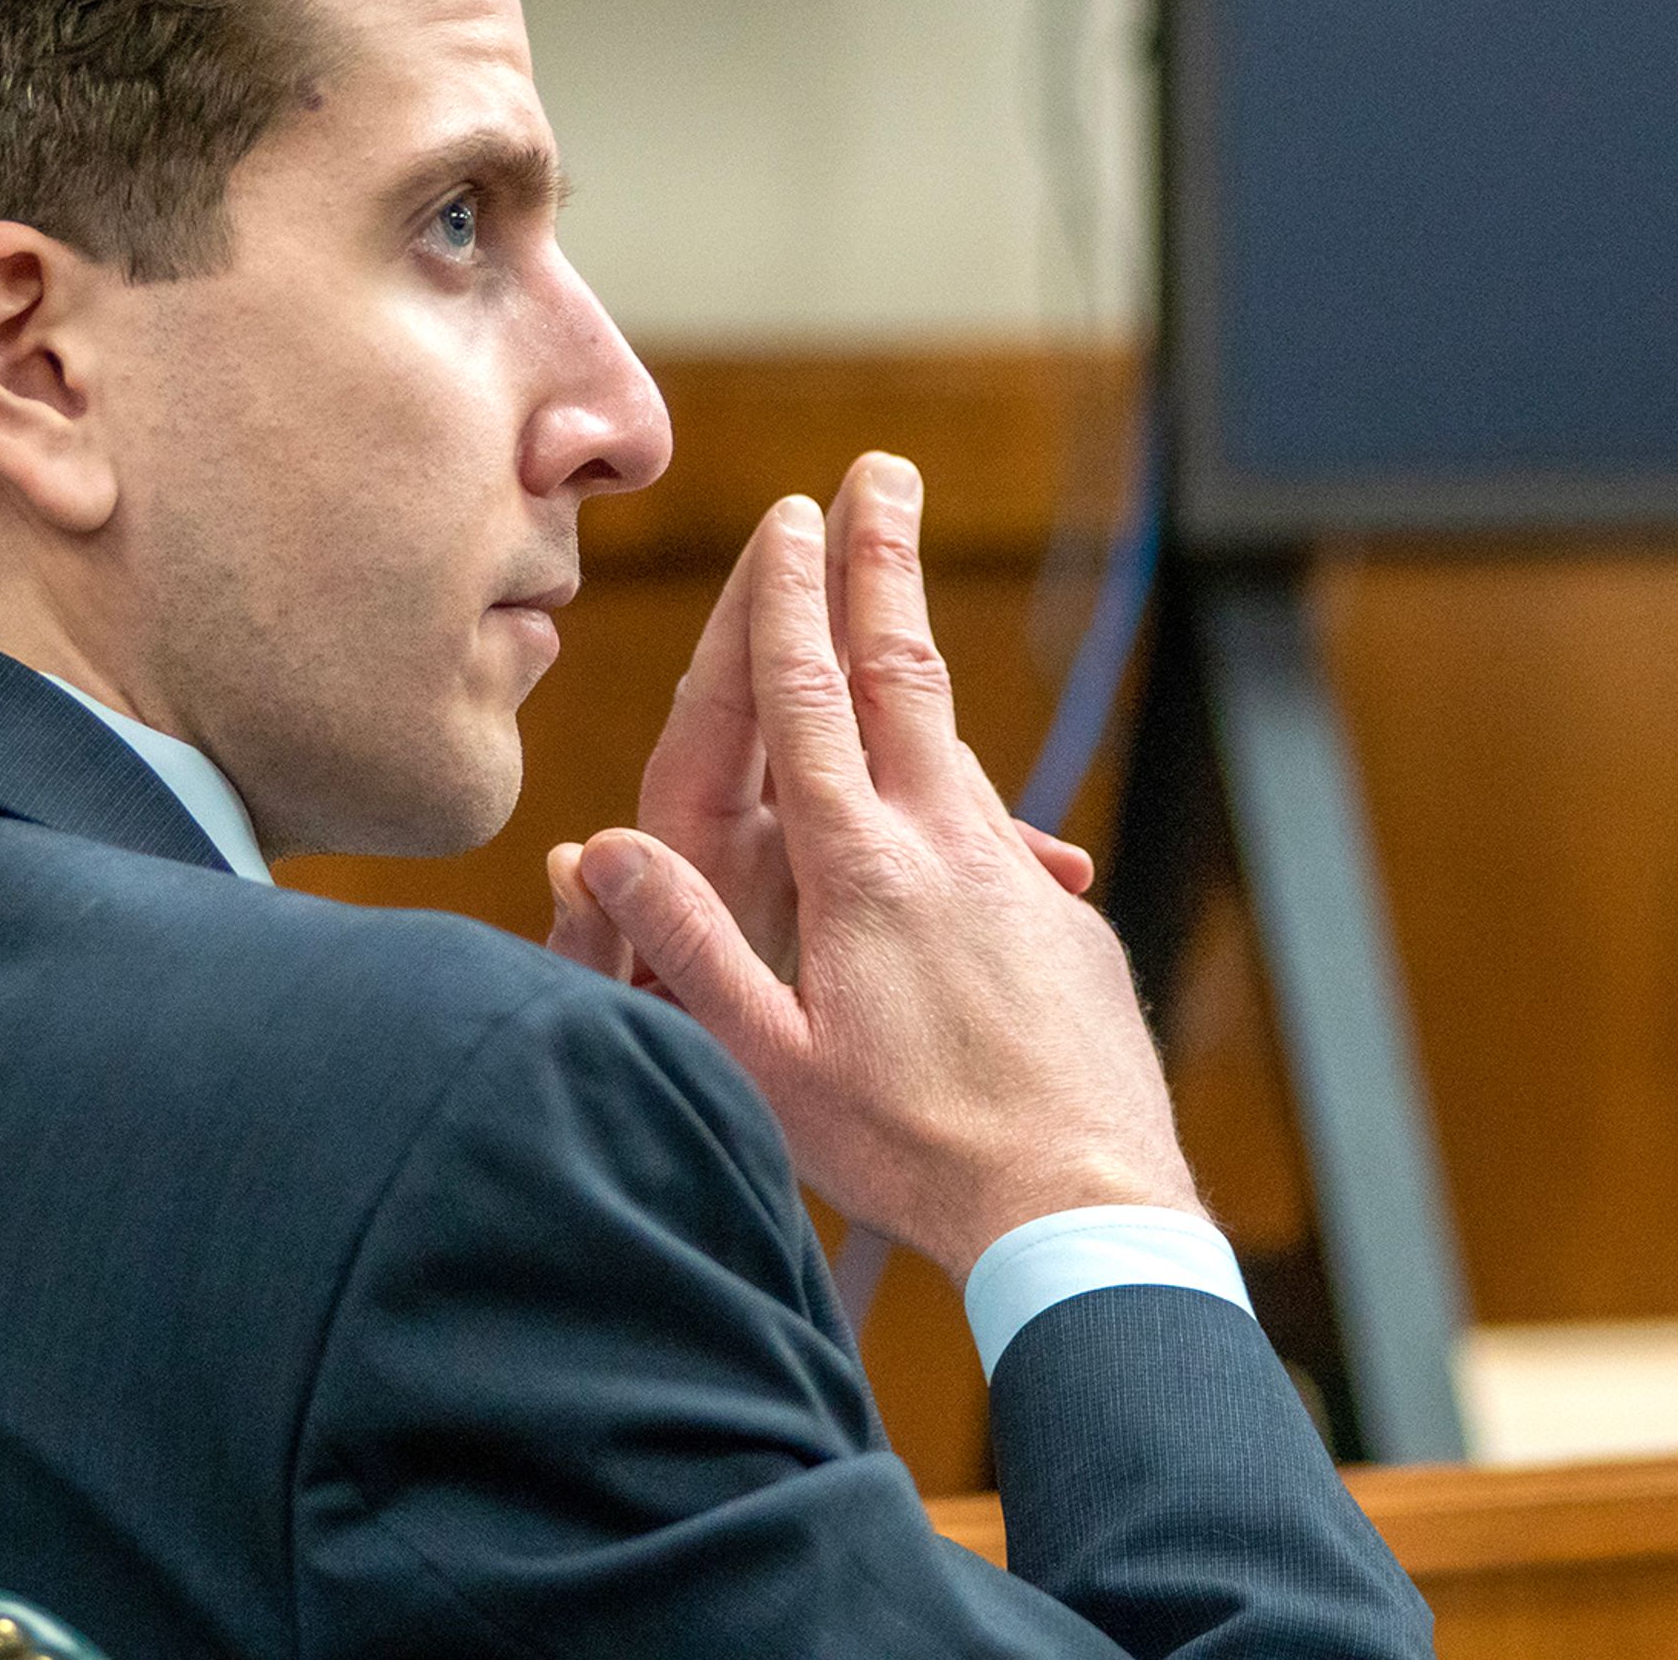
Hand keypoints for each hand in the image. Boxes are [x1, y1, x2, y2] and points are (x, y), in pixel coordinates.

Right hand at [552, 456, 1199, 1280]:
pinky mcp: (1063, 920)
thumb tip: (593, 846)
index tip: (789, 514)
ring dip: (919, 648)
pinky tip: (948, 804)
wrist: (1085, 1206)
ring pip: (954, 737)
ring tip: (901, 587)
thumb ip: (686, 947)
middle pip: (904, 670)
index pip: (812, 700)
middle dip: (884, 562)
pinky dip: (959, 785)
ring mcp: (1013, 876)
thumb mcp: (771, 1066)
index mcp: (859, 868)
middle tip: (882, 472)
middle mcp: (944, 844)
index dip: (792, 599)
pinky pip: (996, 830)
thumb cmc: (913, 1153)